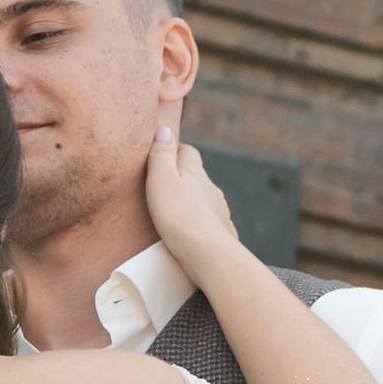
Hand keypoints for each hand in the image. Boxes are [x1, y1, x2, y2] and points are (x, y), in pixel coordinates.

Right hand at [141, 124, 245, 285]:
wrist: (209, 255)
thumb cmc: (180, 216)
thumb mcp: (162, 179)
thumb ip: (161, 154)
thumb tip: (163, 128)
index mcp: (195, 172)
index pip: (188, 151)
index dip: (175, 150)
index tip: (161, 155)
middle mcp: (211, 188)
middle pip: (197, 175)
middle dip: (182, 177)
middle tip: (162, 186)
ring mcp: (218, 211)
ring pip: (204, 200)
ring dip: (191, 202)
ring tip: (173, 212)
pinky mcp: (221, 232)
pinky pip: (209, 223)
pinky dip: (199, 223)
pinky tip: (190, 233)